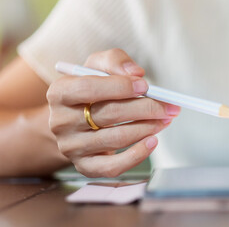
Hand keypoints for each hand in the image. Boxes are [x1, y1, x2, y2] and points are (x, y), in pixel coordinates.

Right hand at [46, 48, 179, 177]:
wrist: (75, 120)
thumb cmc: (91, 89)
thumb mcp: (97, 66)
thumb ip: (115, 61)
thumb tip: (135, 74)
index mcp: (60, 93)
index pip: (88, 88)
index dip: (120, 87)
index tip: (145, 86)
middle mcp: (60, 122)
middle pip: (107, 115)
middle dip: (144, 109)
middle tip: (168, 106)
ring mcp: (71, 147)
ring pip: (114, 139)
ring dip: (146, 128)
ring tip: (164, 120)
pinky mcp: (84, 166)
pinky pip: (112, 167)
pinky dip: (136, 155)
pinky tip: (152, 142)